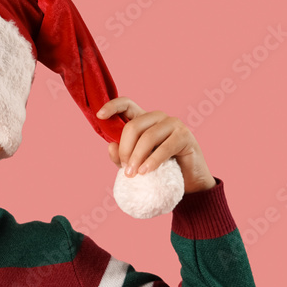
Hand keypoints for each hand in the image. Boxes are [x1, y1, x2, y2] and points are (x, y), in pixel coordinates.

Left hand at [97, 97, 216, 193]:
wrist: (187, 182)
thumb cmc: (159, 169)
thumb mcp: (134, 163)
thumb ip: (120, 155)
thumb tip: (111, 146)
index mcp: (143, 120)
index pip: (127, 104)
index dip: (112, 106)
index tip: (99, 116)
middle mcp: (157, 118)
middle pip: (133, 126)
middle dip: (125, 150)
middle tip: (125, 169)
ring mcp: (173, 124)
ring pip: (147, 137)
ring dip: (137, 157)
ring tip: (133, 174)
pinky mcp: (185, 136)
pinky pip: (164, 147)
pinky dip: (152, 161)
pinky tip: (145, 172)